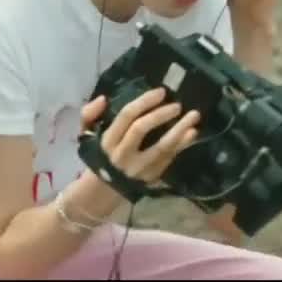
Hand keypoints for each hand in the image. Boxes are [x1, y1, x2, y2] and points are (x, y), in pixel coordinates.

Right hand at [80, 88, 199, 184]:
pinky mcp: (152, 177)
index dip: (144, 102)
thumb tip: (103, 99)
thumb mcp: (87, 134)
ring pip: (161, 147)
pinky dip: (182, 145)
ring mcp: (139, 168)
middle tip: (177, 104)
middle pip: (141, 129)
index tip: (161, 92)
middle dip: (160, 114)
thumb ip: (90, 114)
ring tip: (194, 116)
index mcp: (108, 140)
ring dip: (179, 130)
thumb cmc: (99, 154)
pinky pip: (170, 158)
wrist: (104, 190)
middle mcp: (122, 154)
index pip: (126, 116)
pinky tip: (192, 133)